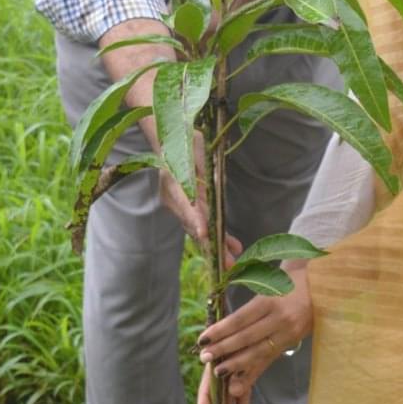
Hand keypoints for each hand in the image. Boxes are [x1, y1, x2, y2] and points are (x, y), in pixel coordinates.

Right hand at [159, 132, 242, 263]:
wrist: (168, 139)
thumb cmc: (183, 139)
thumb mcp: (196, 146)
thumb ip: (204, 166)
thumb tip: (217, 182)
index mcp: (173, 181)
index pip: (185, 203)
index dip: (195, 219)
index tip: (204, 233)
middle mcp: (174, 198)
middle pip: (193, 224)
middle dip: (211, 244)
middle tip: (226, 264)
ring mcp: (179, 206)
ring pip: (199, 229)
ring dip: (216, 245)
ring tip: (233, 261)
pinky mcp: (188, 208)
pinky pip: (202, 225)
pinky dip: (217, 236)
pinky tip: (233, 247)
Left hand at [194, 266, 312, 403]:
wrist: (321, 286)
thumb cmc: (289, 282)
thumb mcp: (268, 285)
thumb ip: (247, 301)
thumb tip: (222, 315)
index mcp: (270, 300)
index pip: (240, 319)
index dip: (220, 331)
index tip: (203, 339)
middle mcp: (280, 319)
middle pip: (247, 338)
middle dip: (223, 350)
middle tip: (205, 357)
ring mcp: (288, 333)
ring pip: (258, 352)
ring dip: (236, 364)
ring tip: (218, 371)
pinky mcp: (292, 342)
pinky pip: (269, 359)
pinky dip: (253, 371)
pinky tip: (239, 379)